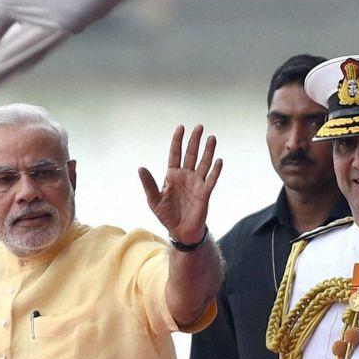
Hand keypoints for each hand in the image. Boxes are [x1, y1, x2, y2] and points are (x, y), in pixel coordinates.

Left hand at [138, 125, 222, 243]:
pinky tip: (218, 160)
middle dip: (195, 141)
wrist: (180, 231)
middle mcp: (186, 176)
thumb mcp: (154, 200)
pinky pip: (211, 180)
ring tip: (212, 138)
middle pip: (191, 154)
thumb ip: (149, 184)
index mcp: (172, 175)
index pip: (175, 154)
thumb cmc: (166, 215)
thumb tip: (140, 168)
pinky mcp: (205, 193)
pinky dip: (215, 171)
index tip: (181, 128)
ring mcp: (196, 183)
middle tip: (199, 127)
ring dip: (208, 151)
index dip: (177, 141)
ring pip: (203, 164)